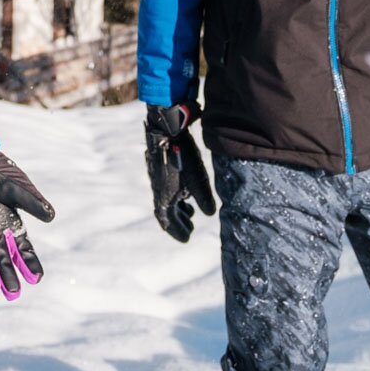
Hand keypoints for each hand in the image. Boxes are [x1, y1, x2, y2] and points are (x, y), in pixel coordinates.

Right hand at [145, 102, 215, 242]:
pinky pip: (167, 189)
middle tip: (190, 228)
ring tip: (191, 211)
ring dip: (178, 209)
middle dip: (179, 221)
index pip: (169, 221)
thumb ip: (205, 199)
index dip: (178, 231)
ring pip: (167, 200)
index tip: (187, 239)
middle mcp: (158, 190)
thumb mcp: (198, 180)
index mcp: (165, 198)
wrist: (166, 131)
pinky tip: (185, 190)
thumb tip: (211, 214)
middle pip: (166, 212)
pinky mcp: (160, 169)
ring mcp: (158, 179)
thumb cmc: (182, 157)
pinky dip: (176, 196)